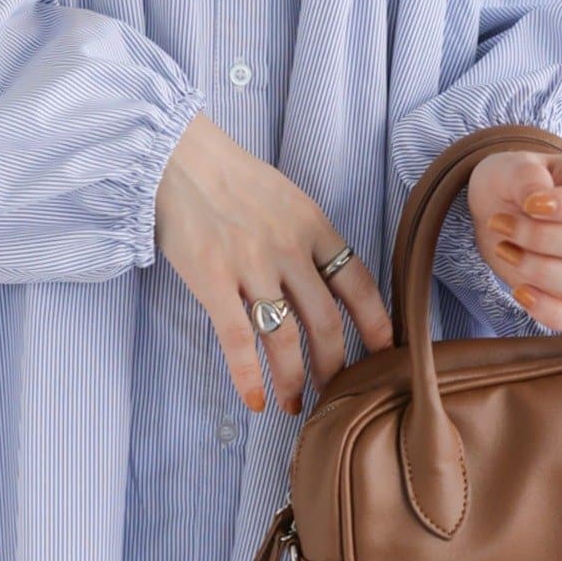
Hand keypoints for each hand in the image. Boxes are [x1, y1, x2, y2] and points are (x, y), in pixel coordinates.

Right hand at [154, 112, 393, 415]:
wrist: (176, 156)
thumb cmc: (229, 175)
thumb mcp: (286, 196)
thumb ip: (308, 236)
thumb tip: (325, 280)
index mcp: (314, 225)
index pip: (358, 283)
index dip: (377, 324)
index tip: (385, 353)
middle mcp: (290, 249)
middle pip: (328, 321)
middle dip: (335, 366)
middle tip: (334, 392)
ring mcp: (252, 266)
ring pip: (287, 338)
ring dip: (295, 380)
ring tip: (294, 404)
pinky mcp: (214, 281)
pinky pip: (239, 340)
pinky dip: (250, 376)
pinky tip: (256, 400)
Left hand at [465, 149, 561, 332]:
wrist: (494, 210)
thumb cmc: (511, 183)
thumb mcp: (511, 166)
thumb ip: (526, 176)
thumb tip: (538, 200)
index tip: (530, 204)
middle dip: (542, 238)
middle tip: (501, 223)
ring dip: (541, 270)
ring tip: (504, 249)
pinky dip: (551, 311)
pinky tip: (519, 291)